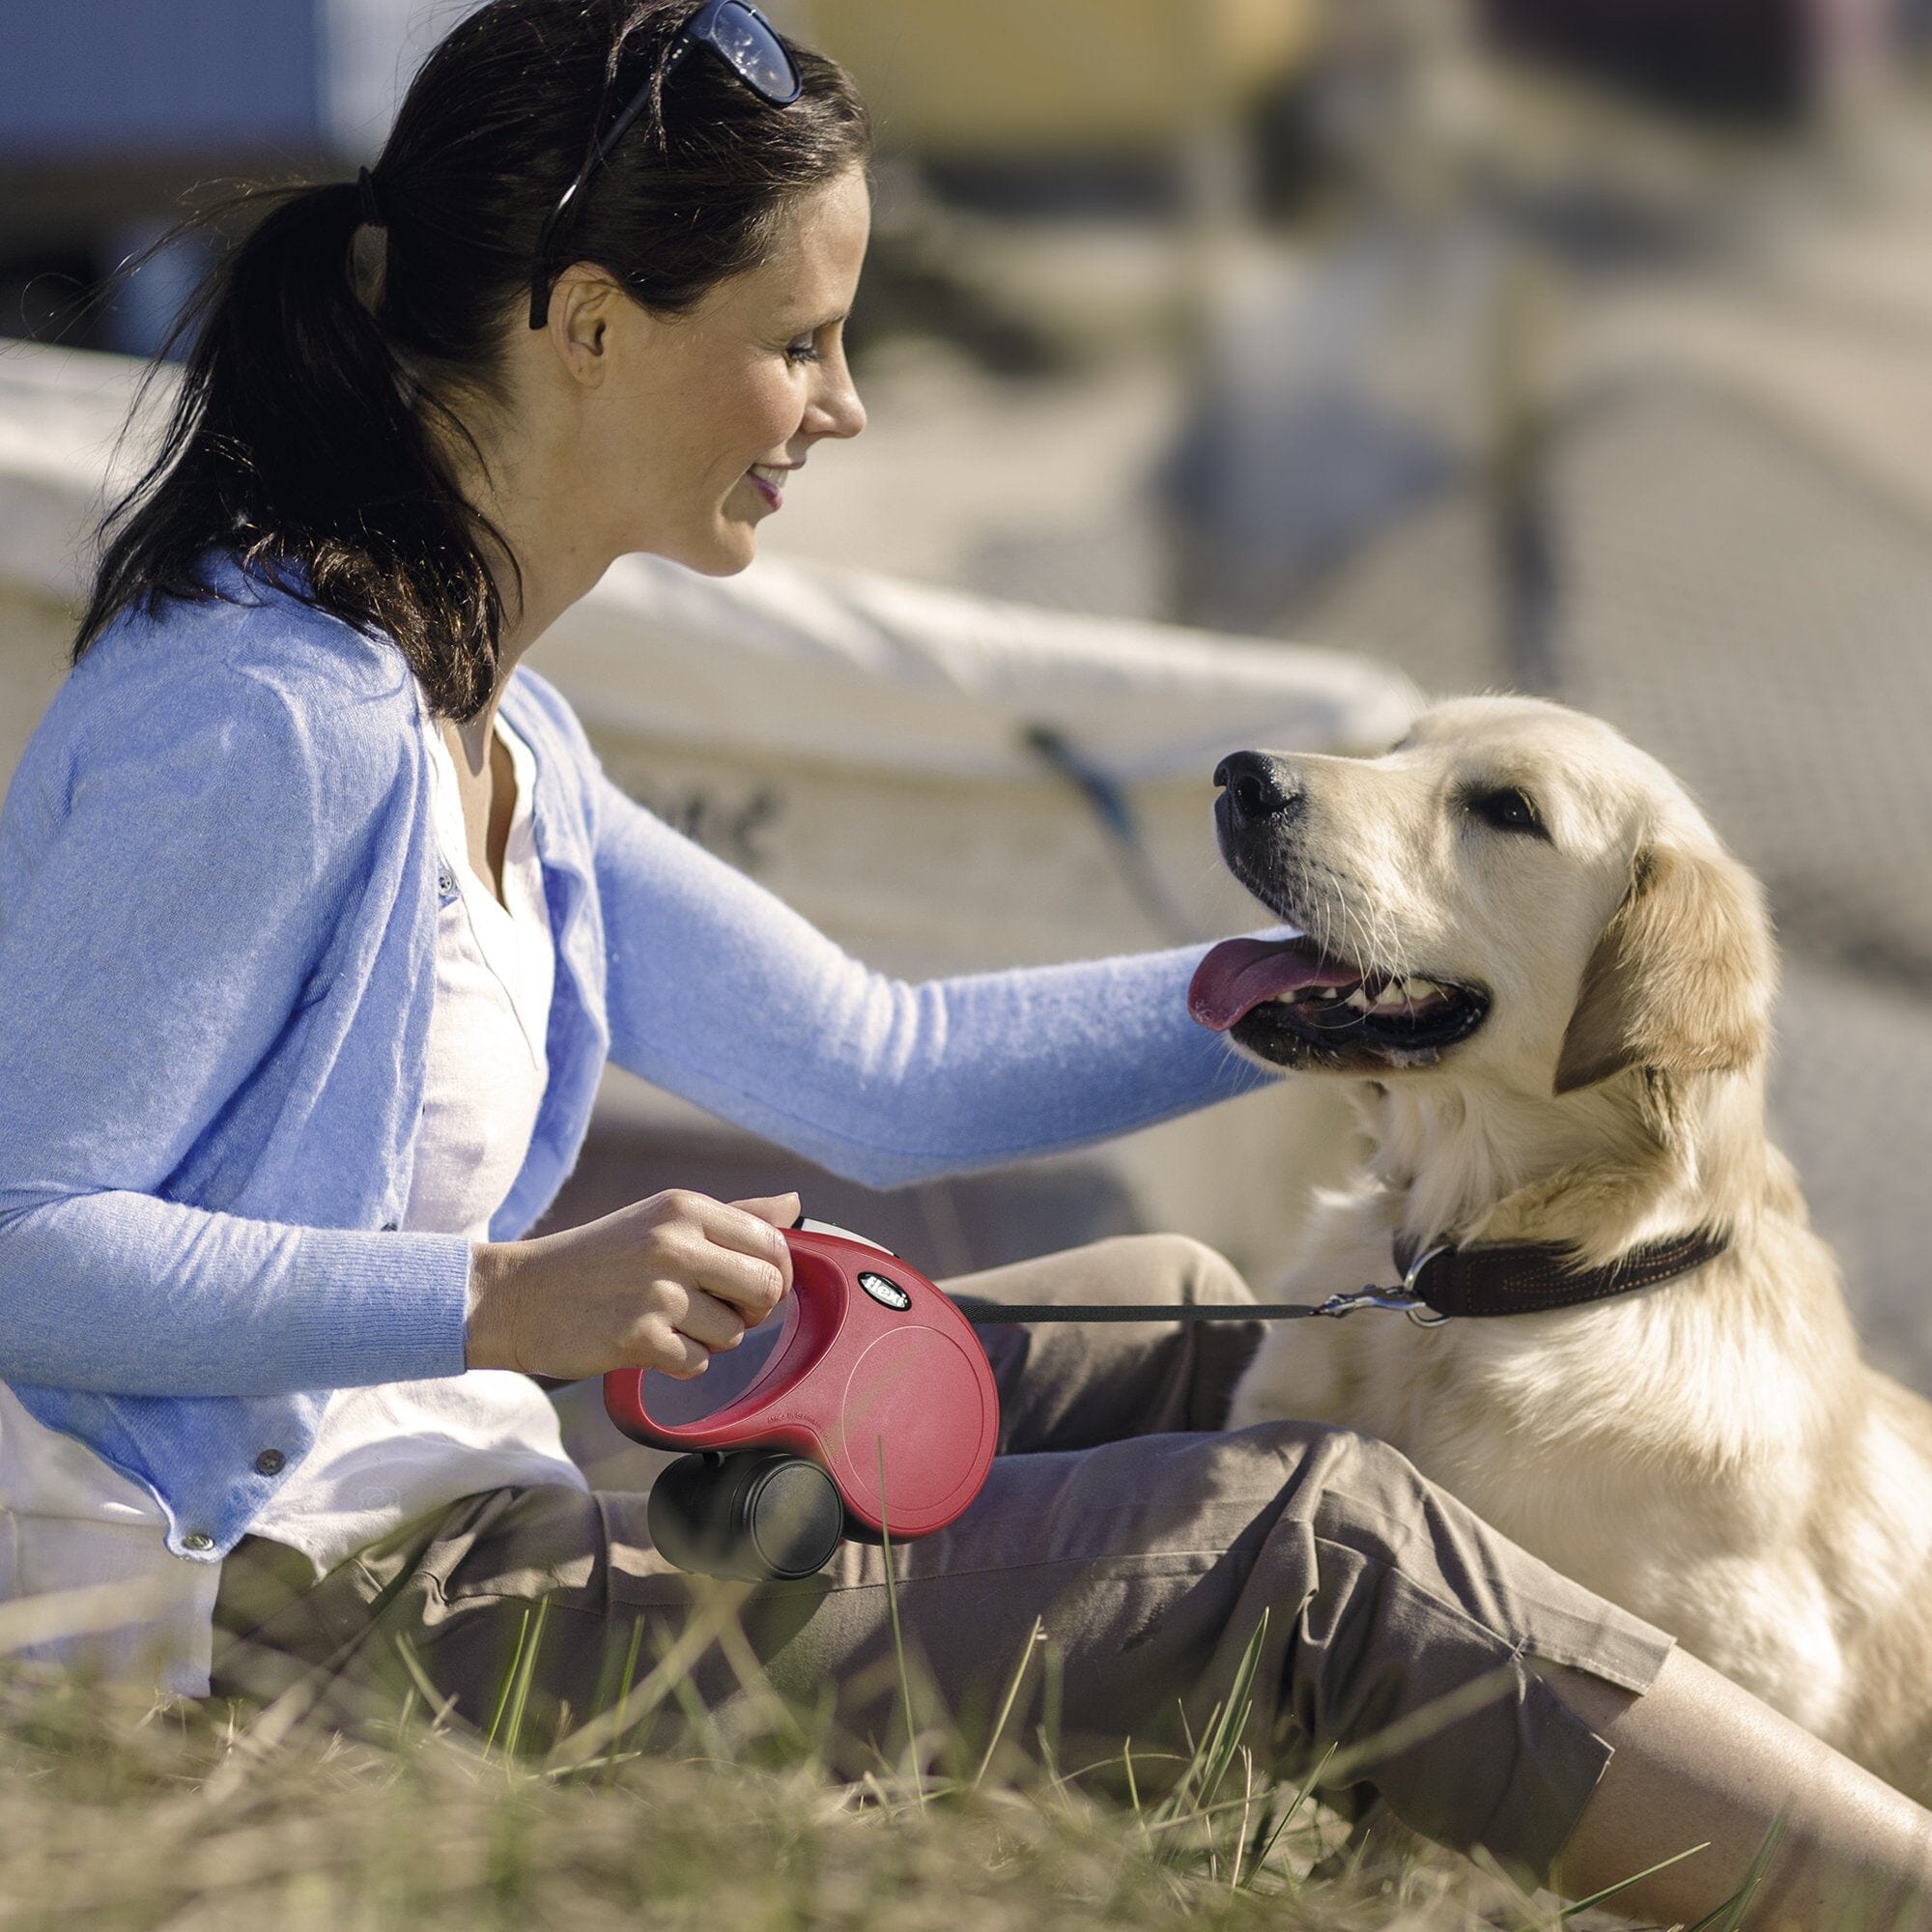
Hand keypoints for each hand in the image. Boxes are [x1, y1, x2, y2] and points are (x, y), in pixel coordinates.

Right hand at [465, 1188, 798, 1381]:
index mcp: (684, 1207)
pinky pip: (699, 1364)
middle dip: (750, 1310)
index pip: (773, 1243)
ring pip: (734, 1333)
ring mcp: (657, 1292)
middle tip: (714, 1311)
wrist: (517, 1296)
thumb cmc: (597, 1259)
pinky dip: (680, 1363)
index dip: (774, 1273)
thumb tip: (795, 1204)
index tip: (749, 1287)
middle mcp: (674, 1243)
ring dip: (709, 1340)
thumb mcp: (660, 1220)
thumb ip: (733, 1215)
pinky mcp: (639, 1338)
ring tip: (667, 1323)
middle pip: (766, 1289)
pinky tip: (649, 1344)